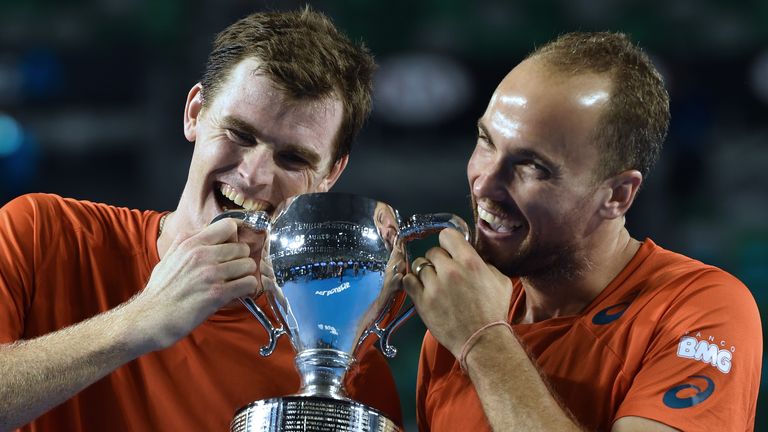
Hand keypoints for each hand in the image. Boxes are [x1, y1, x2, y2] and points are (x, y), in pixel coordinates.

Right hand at [129, 218, 259, 349]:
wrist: (150, 318)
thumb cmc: (160, 291)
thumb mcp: (168, 257)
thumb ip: (186, 242)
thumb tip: (202, 230)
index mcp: (191, 244)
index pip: (228, 226)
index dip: (234, 238)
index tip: (230, 250)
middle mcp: (202, 255)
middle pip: (243, 248)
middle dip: (241, 260)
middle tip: (233, 272)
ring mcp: (211, 274)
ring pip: (249, 265)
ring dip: (245, 275)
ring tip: (235, 283)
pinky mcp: (218, 293)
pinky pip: (249, 283)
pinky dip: (247, 289)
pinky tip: (238, 293)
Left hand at [403, 228, 511, 356]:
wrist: (482, 341)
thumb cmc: (493, 312)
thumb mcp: (500, 281)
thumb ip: (485, 264)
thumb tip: (472, 256)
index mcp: (470, 261)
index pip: (447, 235)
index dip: (448, 243)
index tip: (450, 252)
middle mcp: (450, 270)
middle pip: (432, 251)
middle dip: (438, 261)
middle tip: (444, 273)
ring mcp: (434, 285)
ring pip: (419, 265)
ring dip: (425, 272)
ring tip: (433, 283)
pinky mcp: (422, 301)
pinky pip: (408, 280)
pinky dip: (412, 281)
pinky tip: (421, 288)